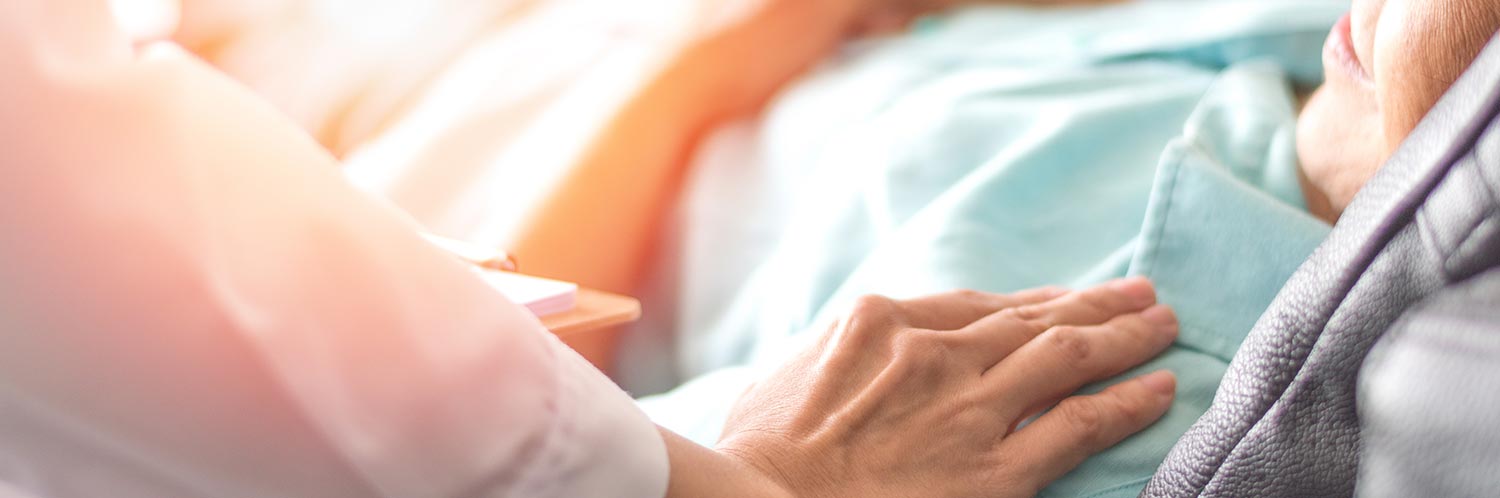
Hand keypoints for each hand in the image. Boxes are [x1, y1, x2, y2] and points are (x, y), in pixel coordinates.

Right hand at [716, 279, 1178, 497]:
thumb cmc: (761, 452)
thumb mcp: (789, 371)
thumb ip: (840, 346)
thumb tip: (865, 341)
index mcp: (883, 320)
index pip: (978, 303)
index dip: (1034, 298)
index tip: (1066, 296)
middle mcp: (936, 353)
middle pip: (1035, 318)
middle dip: (1095, 303)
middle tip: (1142, 293)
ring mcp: (971, 409)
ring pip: (1070, 355)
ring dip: (1125, 337)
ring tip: (1163, 325)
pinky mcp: (996, 470)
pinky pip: (1082, 424)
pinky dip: (1128, 402)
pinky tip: (1160, 389)